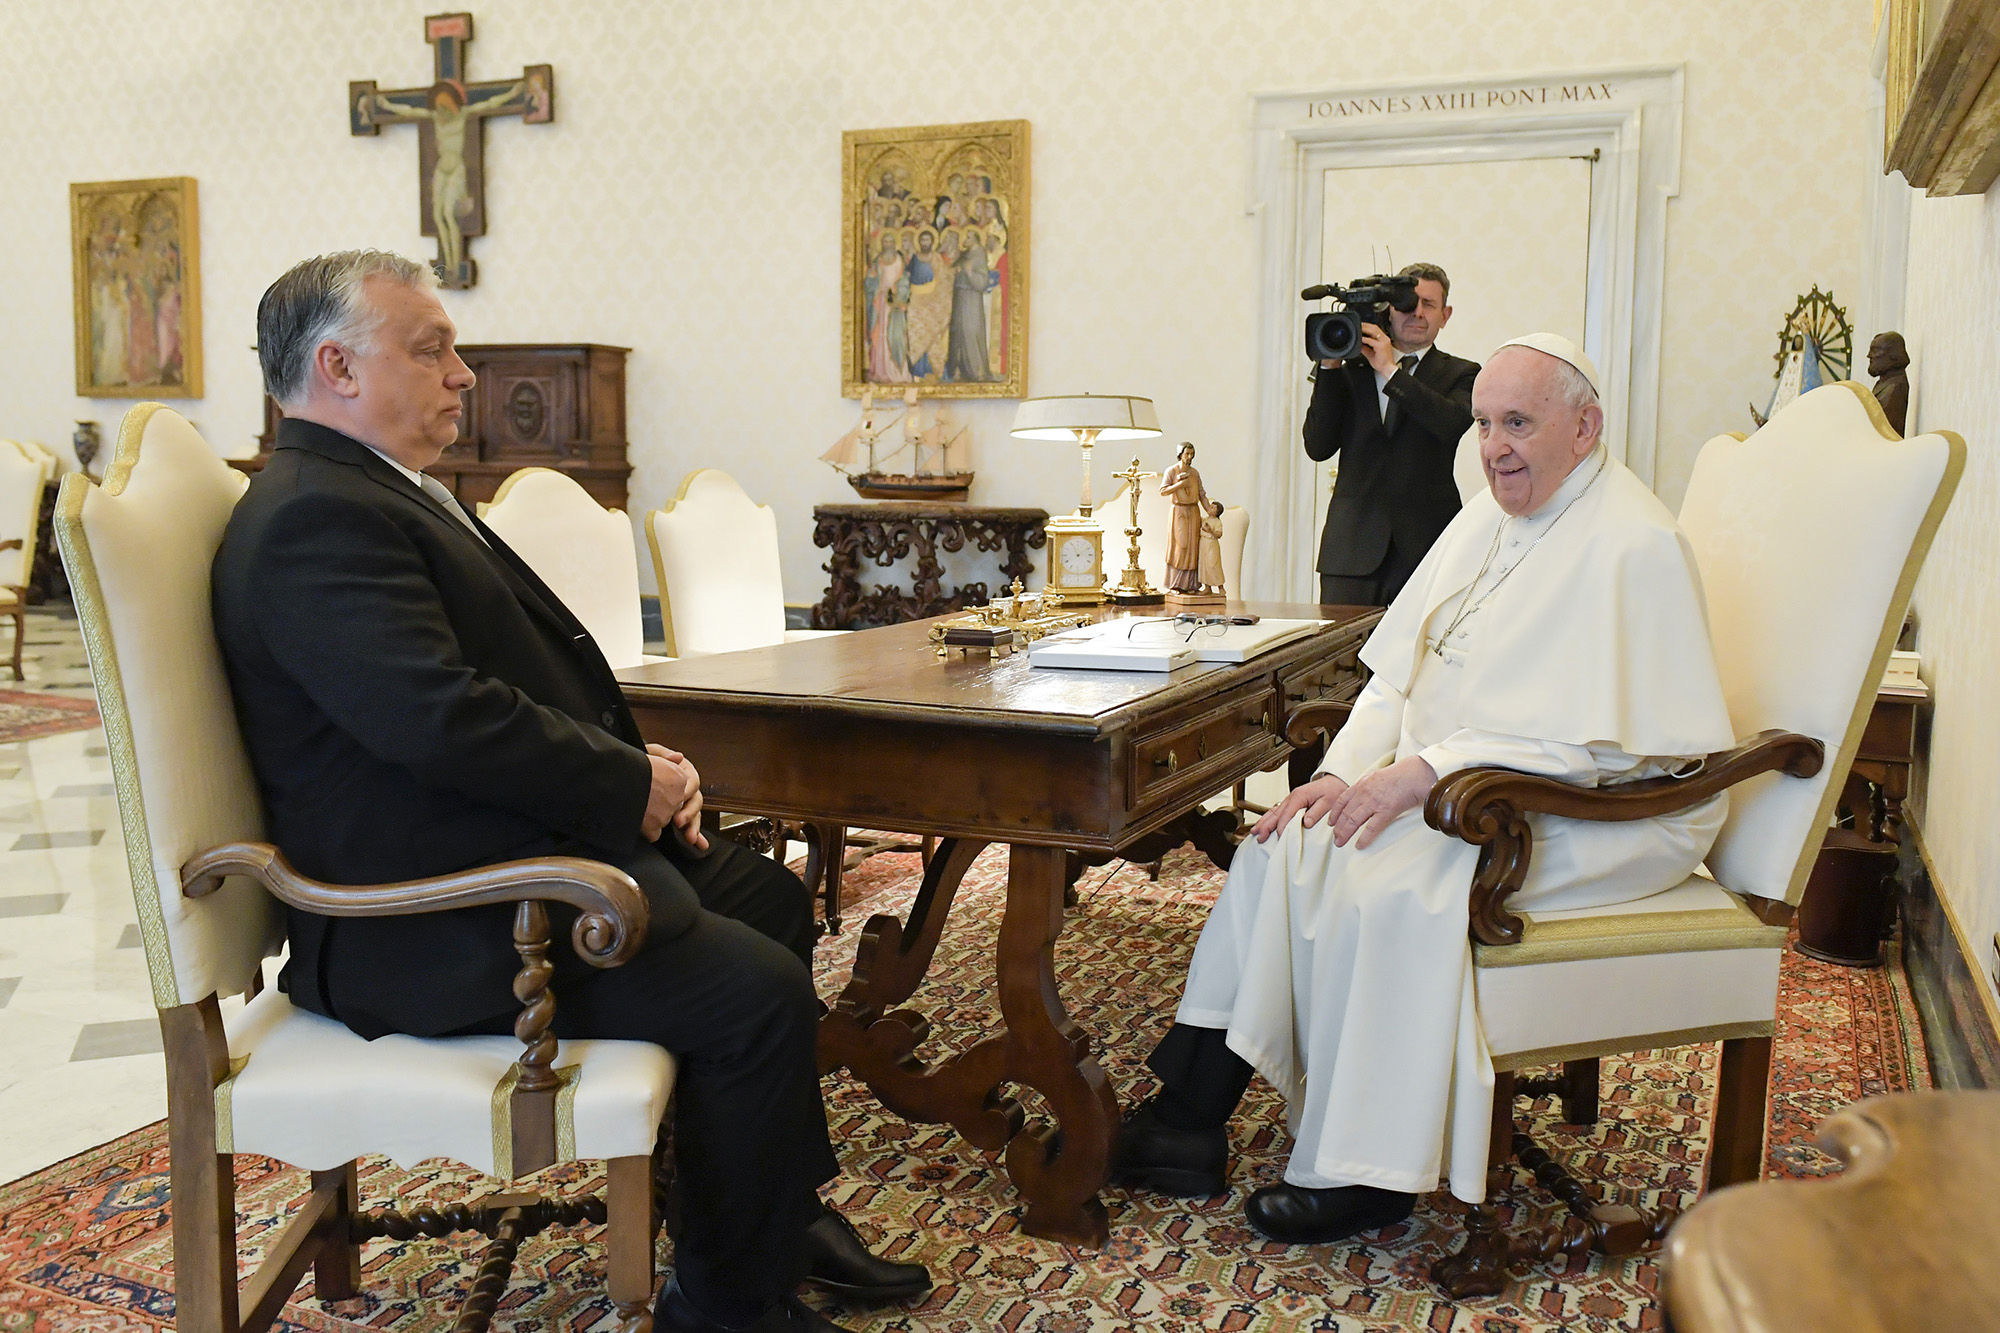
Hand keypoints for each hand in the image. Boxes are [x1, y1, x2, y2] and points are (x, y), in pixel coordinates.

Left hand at [646, 743, 707, 850]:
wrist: (628, 775)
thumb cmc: (641, 762)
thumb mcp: (650, 753)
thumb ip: (662, 754)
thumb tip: (678, 757)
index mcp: (683, 772)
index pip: (693, 780)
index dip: (689, 789)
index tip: (682, 795)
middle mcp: (686, 789)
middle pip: (696, 801)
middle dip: (689, 813)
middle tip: (678, 822)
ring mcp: (683, 803)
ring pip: (695, 815)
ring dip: (694, 827)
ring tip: (690, 838)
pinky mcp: (677, 815)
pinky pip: (689, 825)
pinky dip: (694, 834)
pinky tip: (698, 844)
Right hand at [1251, 773, 1348, 841]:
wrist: (1336, 782)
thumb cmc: (1333, 791)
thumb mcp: (1329, 801)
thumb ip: (1316, 812)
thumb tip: (1306, 822)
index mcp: (1300, 796)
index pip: (1287, 814)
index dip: (1282, 827)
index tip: (1280, 838)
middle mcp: (1292, 797)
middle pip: (1276, 813)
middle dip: (1266, 825)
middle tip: (1260, 837)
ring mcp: (1291, 799)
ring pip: (1273, 811)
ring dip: (1264, 822)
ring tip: (1256, 832)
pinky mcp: (1292, 802)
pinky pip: (1277, 810)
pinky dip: (1268, 818)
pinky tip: (1263, 824)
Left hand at [1321, 755, 1437, 848]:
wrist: (1416, 774)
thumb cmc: (1401, 775)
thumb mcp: (1376, 776)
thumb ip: (1366, 785)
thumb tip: (1360, 794)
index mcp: (1361, 784)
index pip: (1342, 801)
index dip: (1335, 814)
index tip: (1331, 823)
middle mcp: (1364, 793)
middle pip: (1345, 813)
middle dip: (1338, 828)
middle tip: (1335, 838)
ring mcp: (1374, 803)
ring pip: (1353, 821)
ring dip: (1345, 834)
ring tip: (1340, 843)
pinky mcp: (1386, 811)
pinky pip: (1371, 828)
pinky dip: (1364, 838)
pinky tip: (1359, 845)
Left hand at [1359, 323, 1399, 377]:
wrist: (1388, 369)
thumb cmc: (1382, 362)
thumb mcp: (1371, 353)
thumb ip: (1365, 348)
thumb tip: (1359, 344)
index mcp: (1383, 340)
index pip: (1375, 329)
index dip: (1368, 326)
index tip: (1361, 326)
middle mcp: (1384, 339)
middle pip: (1374, 328)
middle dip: (1366, 325)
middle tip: (1358, 325)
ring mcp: (1384, 342)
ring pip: (1374, 331)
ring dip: (1365, 329)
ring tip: (1358, 329)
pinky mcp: (1381, 346)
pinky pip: (1372, 340)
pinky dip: (1365, 339)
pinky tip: (1361, 339)